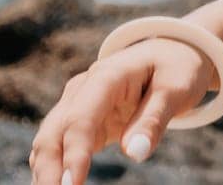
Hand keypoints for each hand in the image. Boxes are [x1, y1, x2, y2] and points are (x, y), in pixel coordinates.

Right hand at [29, 34, 217, 184]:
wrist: (172, 52)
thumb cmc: (177, 68)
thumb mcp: (176, 89)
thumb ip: (154, 120)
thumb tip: (134, 153)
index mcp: (107, 76)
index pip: (81, 118)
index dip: (74, 153)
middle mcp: (83, 89)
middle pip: (54, 131)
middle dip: (49, 168)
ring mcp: (78, 103)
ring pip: (50, 140)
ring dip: (46, 170)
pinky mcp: (82, 120)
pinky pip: (60, 145)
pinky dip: (54, 167)